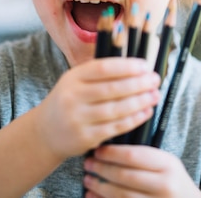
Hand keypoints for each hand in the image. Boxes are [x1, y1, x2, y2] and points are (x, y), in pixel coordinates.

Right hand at [35, 58, 160, 160]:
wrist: (46, 132)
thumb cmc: (69, 100)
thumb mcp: (75, 80)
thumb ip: (99, 72)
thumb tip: (133, 62)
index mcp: (73, 77)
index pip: (103, 68)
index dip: (126, 66)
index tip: (145, 65)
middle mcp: (73, 97)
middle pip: (112, 89)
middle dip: (138, 83)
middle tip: (155, 80)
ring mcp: (78, 118)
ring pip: (115, 109)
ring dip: (139, 102)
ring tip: (154, 95)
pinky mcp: (85, 138)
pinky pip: (114, 127)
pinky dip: (133, 119)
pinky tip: (145, 112)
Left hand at [83, 144, 200, 196]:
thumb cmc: (173, 179)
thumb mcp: (166, 162)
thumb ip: (145, 154)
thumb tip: (112, 142)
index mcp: (167, 164)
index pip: (134, 156)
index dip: (112, 153)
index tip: (97, 150)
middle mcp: (164, 185)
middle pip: (125, 176)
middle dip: (102, 169)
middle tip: (88, 163)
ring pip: (122, 196)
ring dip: (100, 187)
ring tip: (88, 179)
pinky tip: (92, 197)